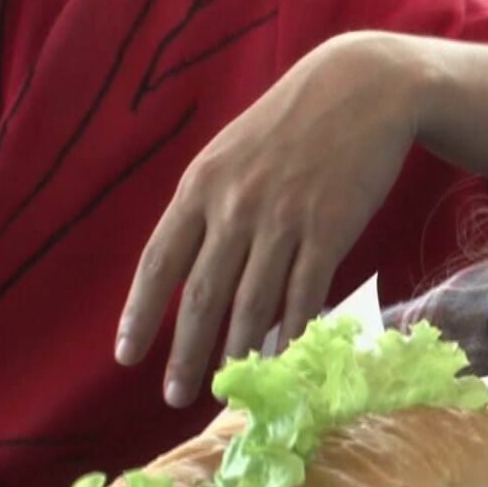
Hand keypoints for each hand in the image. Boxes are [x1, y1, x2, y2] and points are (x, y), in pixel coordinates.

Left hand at [115, 32, 422, 408]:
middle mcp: (236, 206)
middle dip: (186, 351)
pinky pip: (304, 292)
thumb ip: (213, 206)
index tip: (127, 356)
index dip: (141, 313)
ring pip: (252, 302)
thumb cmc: (294, 125)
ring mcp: (283, 219)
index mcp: (202, 186)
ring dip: (237, 349)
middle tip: (176, 396)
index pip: (159, 261)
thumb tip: (200, 272)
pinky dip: (291, 329)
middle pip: (202, 295)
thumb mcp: (234, 152)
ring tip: (230, 382)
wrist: (360, 90)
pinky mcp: (329, 229)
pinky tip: (282, 355)